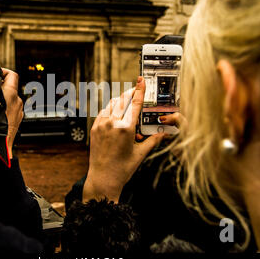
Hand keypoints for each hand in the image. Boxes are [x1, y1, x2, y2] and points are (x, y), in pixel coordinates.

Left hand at [83, 77, 164, 202]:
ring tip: (127, 104)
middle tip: (136, 90)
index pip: (134, 103)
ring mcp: (101, 125)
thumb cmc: (122, 169)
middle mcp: (112, 124)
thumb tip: (164, 133)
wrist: (103, 178)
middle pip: (122, 100)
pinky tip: (115, 114)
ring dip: (120, 101)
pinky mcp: (94, 129)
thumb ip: (153, 140)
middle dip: (130, 93)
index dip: (139, 90)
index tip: (141, 80)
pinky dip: (110, 109)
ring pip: (111, 104)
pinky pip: (103, 112)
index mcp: (126, 128)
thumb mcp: (141, 154)